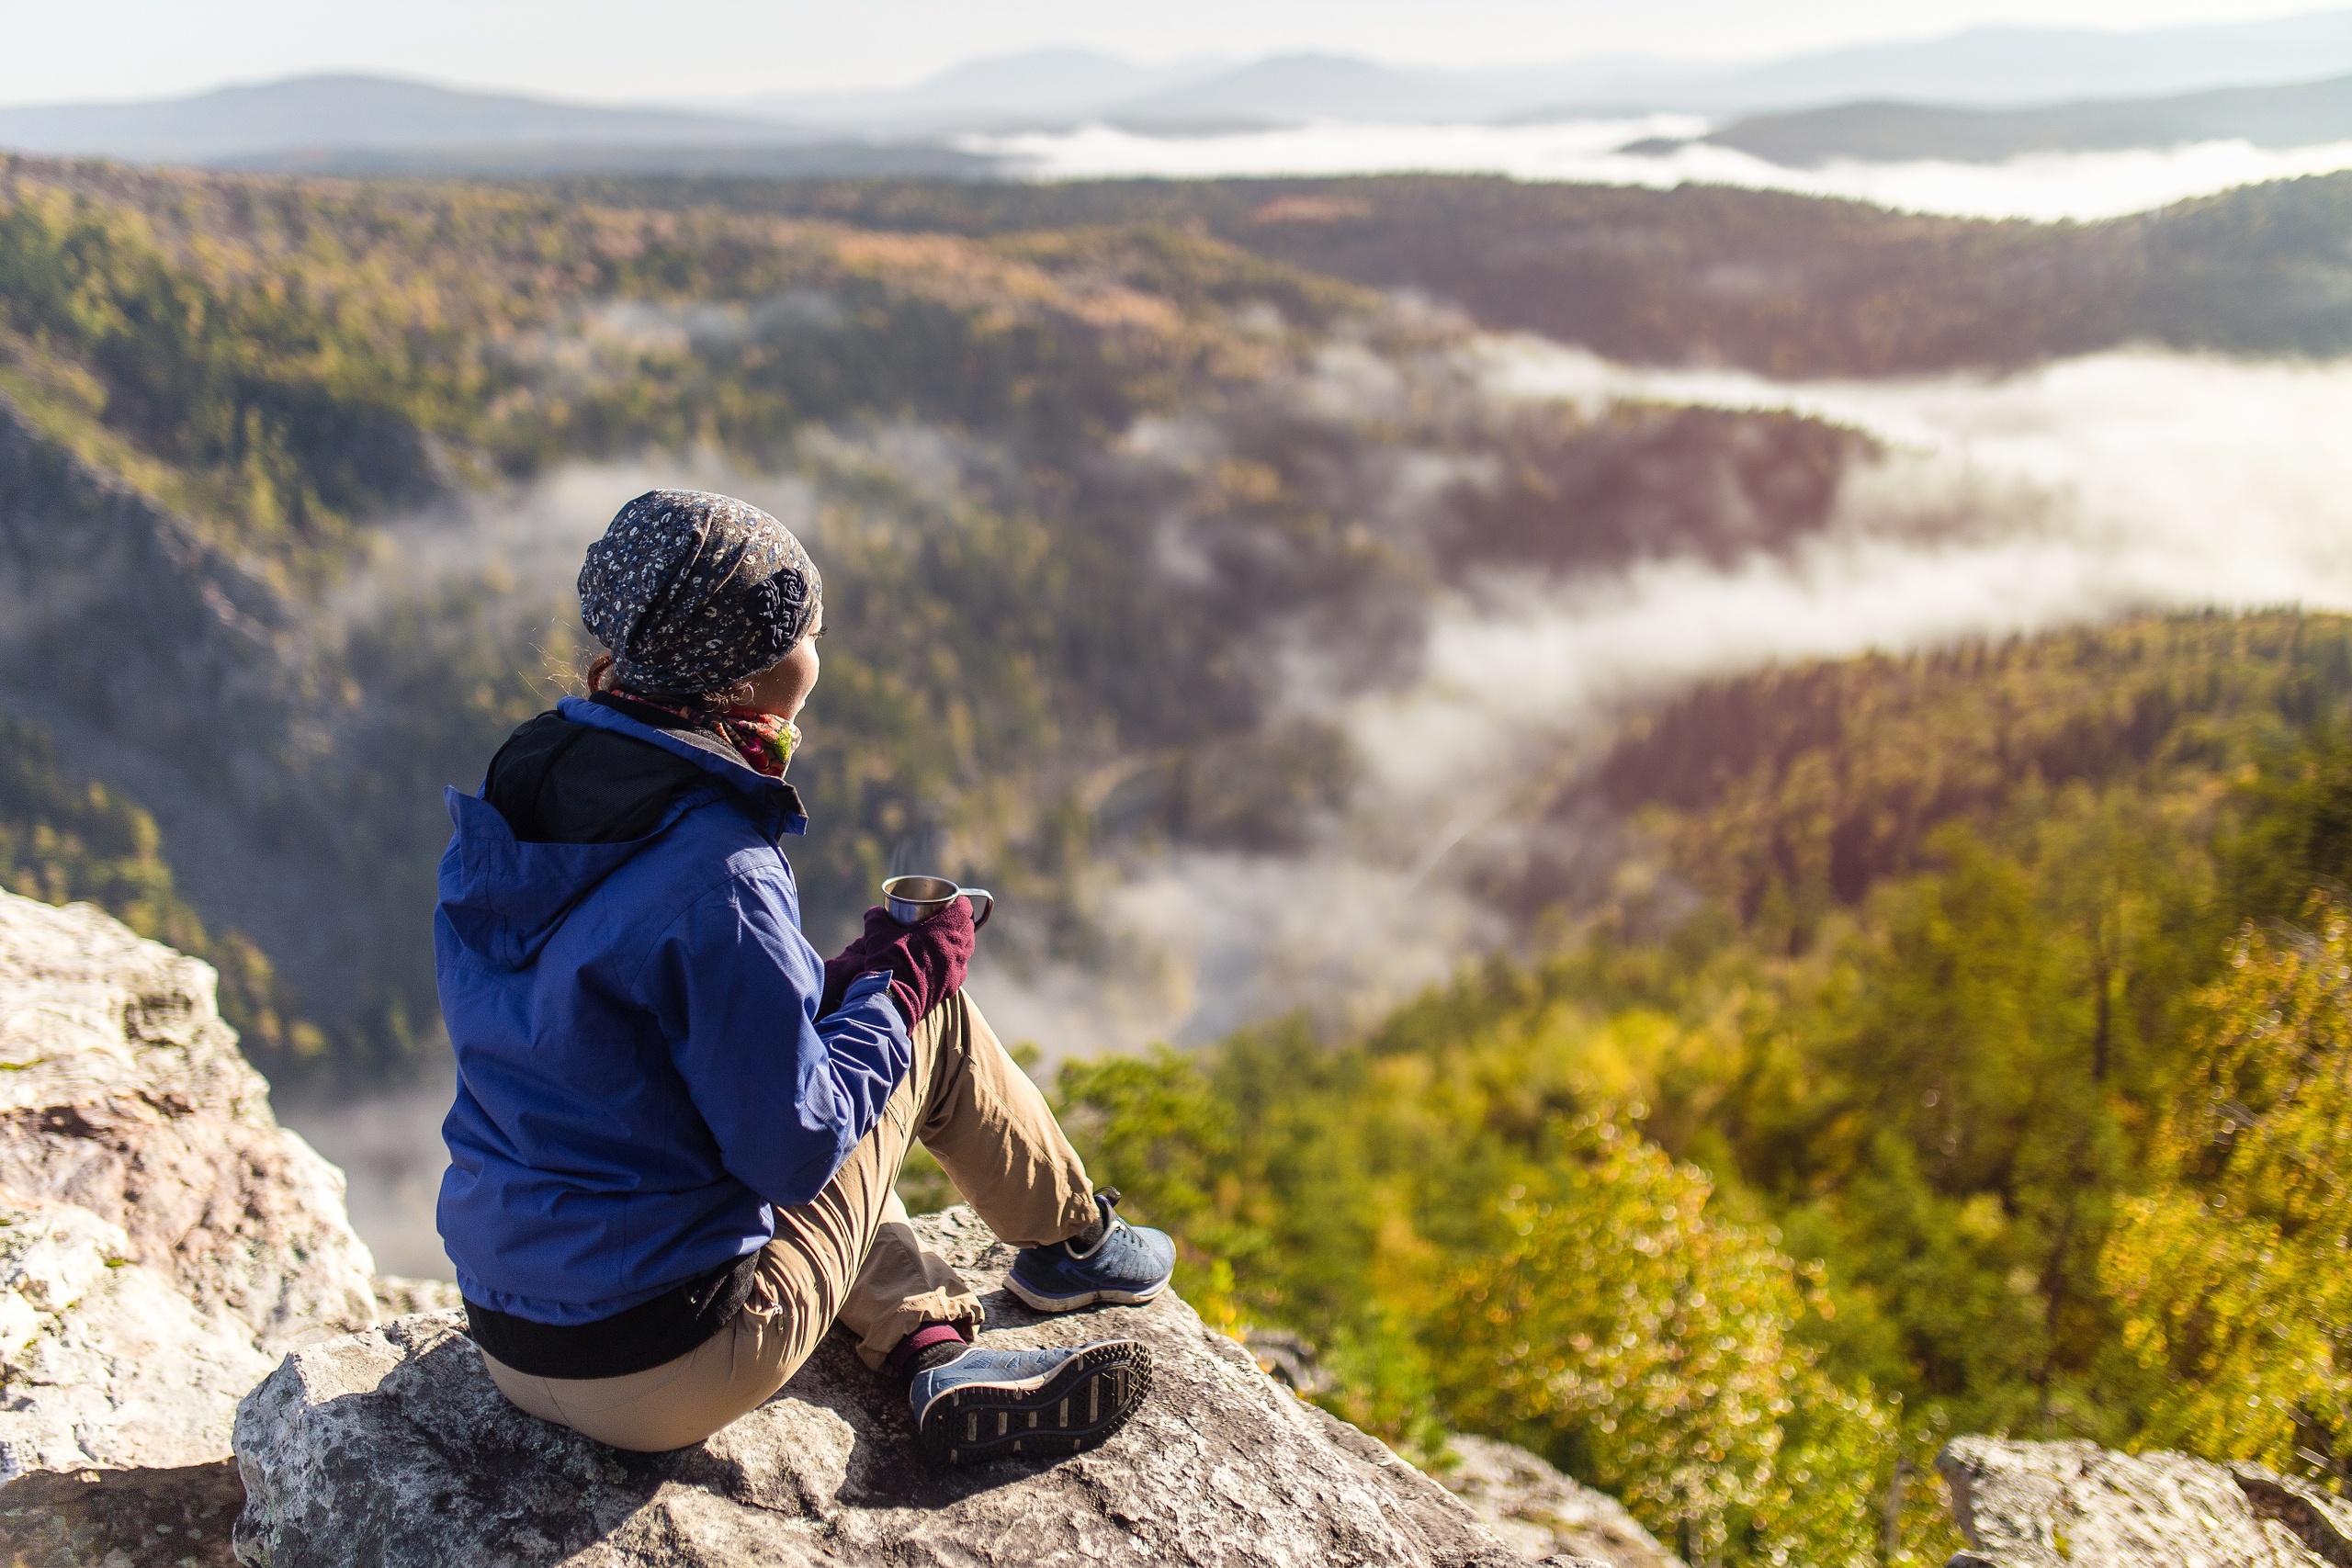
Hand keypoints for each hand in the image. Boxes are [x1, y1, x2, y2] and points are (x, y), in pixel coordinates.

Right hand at [820, 900, 975, 1024]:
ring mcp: (958, 968)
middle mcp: (958, 947)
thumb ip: (877, 916)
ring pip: (966, 949)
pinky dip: (952, 965)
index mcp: (946, 928)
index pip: (965, 908)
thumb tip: (876, 912)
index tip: (948, 904)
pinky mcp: (953, 986)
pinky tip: (939, 965)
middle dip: (959, 922)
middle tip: (943, 921)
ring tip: (942, 942)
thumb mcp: (877, 930)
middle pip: (968, 928)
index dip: (958, 903)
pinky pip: (959, 970)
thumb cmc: (888, 959)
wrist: (892, 997)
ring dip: (958, 943)